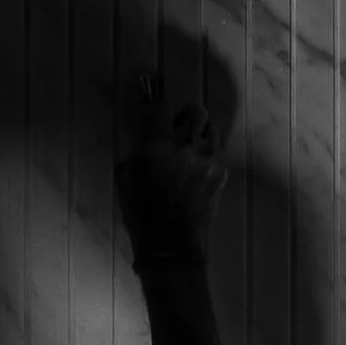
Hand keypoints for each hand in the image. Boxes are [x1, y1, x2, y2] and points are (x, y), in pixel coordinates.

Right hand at [115, 72, 227, 262]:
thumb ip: (138, 149)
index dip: (152, 102)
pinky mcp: (220, 173)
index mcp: (158, 143)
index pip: (158, 107)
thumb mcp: (125, 176)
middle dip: (184, 116)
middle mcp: (187, 144)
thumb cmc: (141, 211)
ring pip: (211, 128)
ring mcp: (208, 158)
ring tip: (188, 147)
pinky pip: (215, 152)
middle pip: (195, 111)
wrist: (171, 244)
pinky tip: (194, 169)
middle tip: (174, 127)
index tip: (150, 100)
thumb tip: (146, 136)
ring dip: (198, 132)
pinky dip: (205, 154)